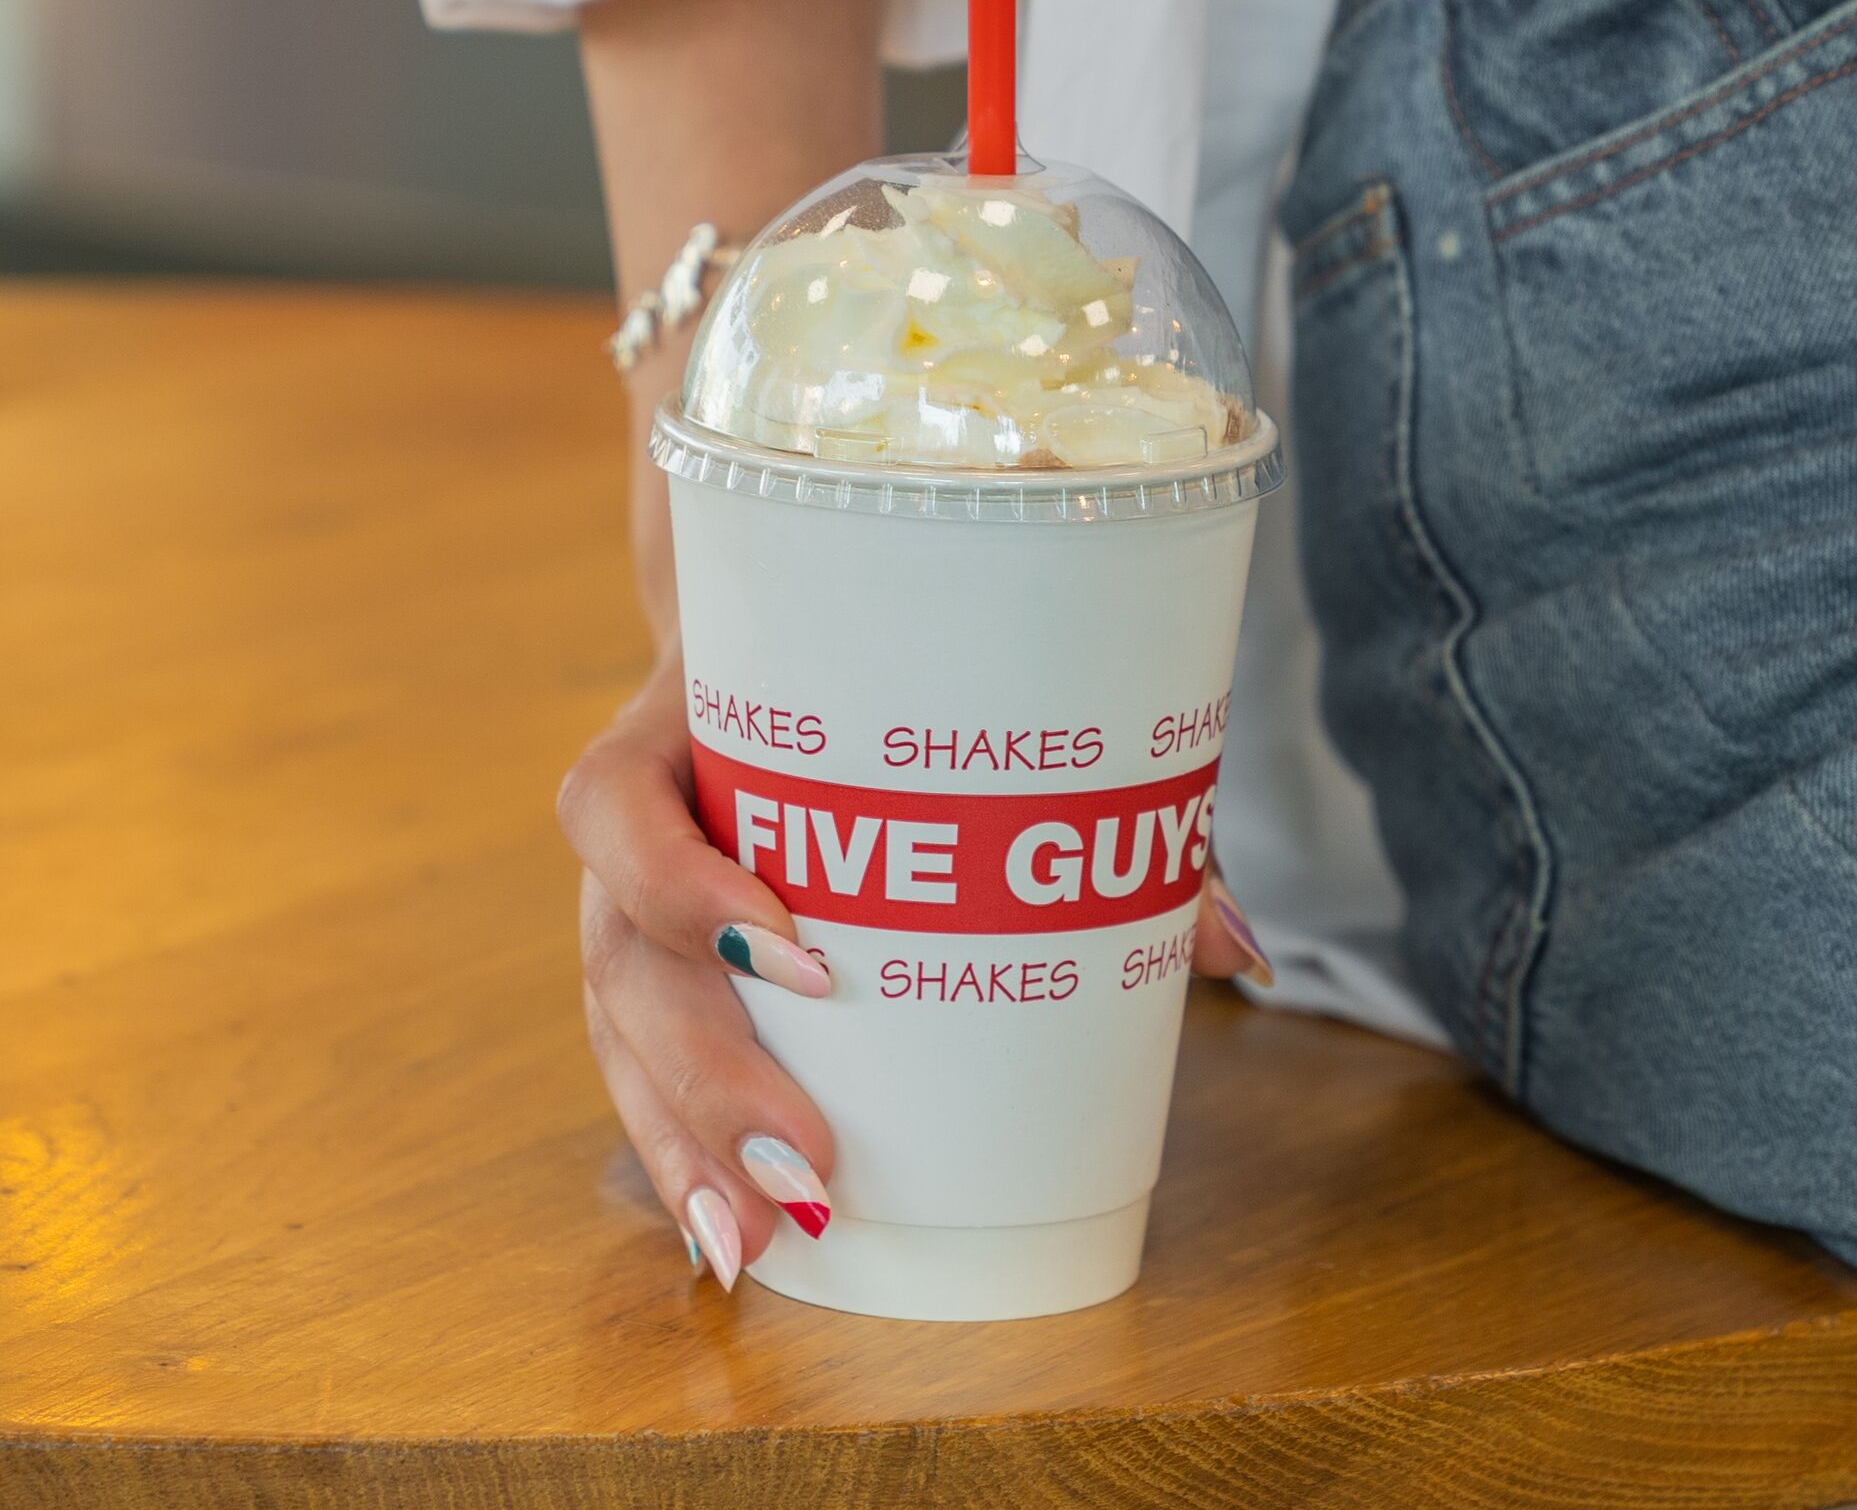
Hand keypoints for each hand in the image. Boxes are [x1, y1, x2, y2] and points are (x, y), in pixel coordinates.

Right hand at [558, 658, 1276, 1292]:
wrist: (787, 624)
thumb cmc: (886, 677)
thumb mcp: (968, 703)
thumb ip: (1100, 800)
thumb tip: (1232, 948)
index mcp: (687, 727)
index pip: (620, 807)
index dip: (681, 888)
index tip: (799, 958)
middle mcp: (642, 821)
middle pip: (617, 956)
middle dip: (702, 1075)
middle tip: (808, 1161)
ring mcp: (633, 897)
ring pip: (618, 1029)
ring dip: (680, 1140)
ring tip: (757, 1240)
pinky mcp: (656, 961)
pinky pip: (637, 1059)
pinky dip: (678, 1148)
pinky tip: (729, 1232)